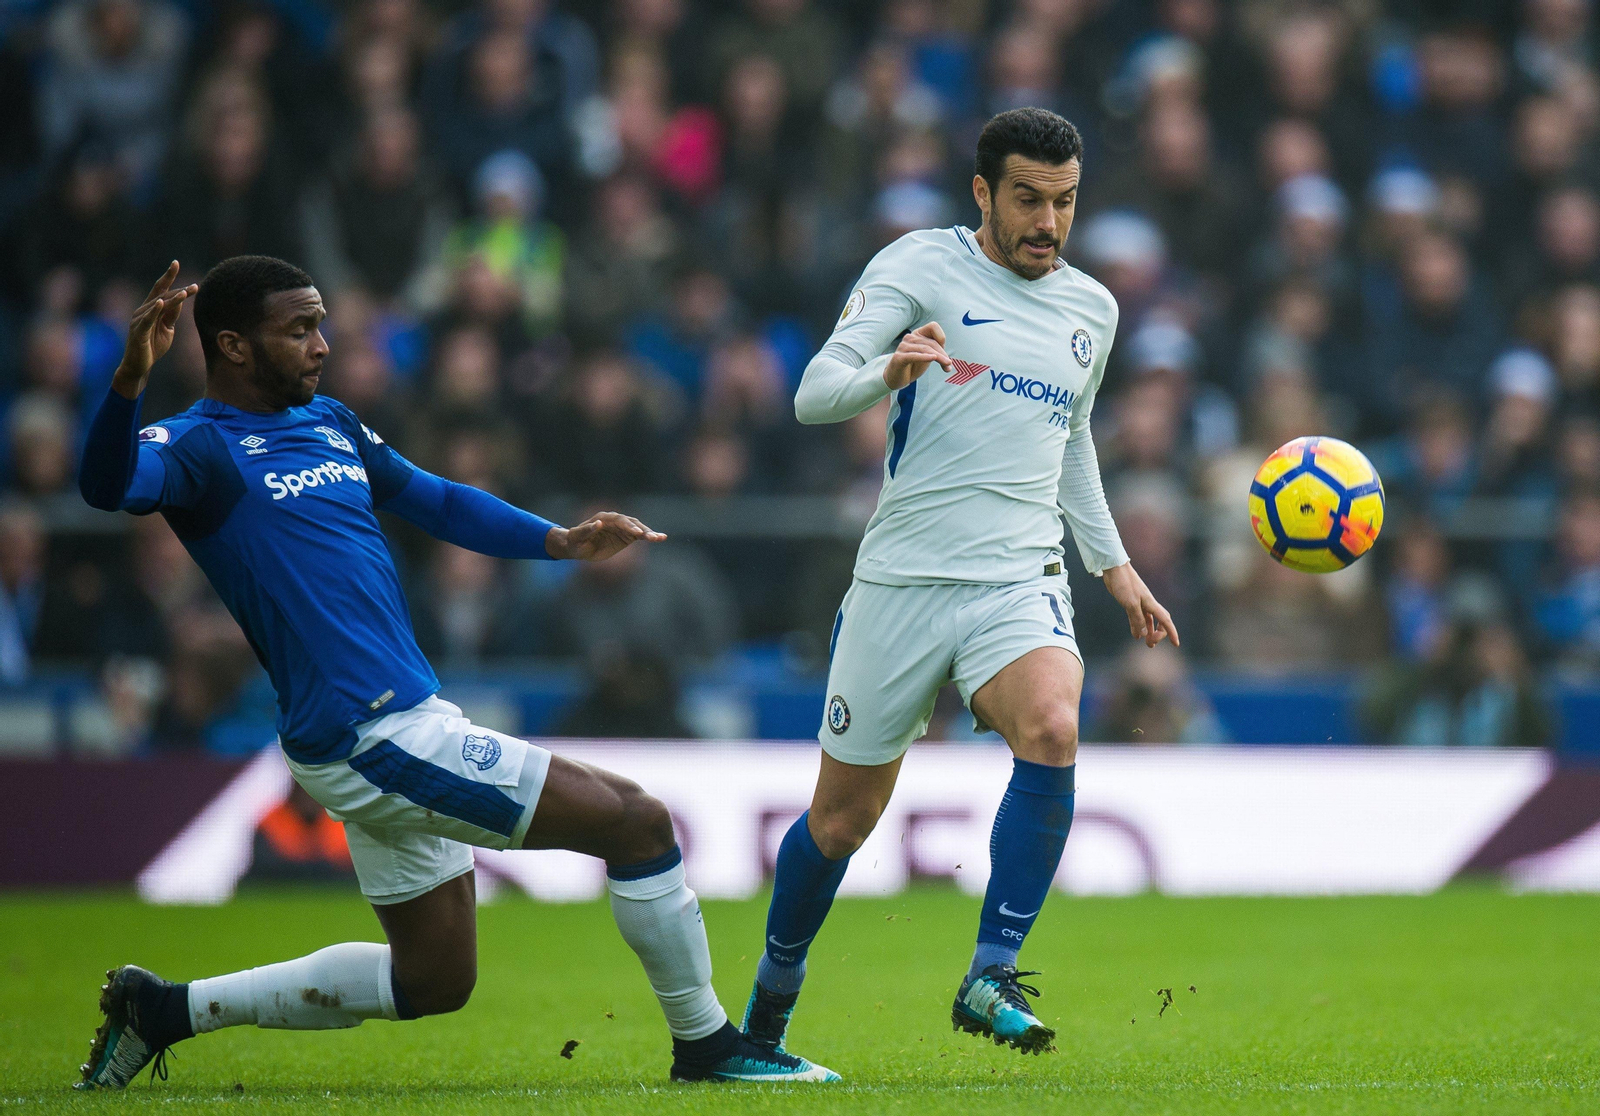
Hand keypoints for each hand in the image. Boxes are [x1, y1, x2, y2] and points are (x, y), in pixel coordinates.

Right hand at [113, 262, 197, 398]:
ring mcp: (139, 320)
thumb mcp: (167, 329)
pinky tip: (160, 302)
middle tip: (194, 286)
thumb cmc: (152, 346)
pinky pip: (147, 319)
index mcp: (151, 308)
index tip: (176, 262)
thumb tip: (181, 301)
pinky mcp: (138, 331)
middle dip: (178, 290)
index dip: (168, 276)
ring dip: (172, 299)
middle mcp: (143, 310)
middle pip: (161, 295)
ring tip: (185, 293)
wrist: (139, 366)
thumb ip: (172, 315)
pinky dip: (154, 310)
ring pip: (157, 306)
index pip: (160, 289)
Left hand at [545, 512, 666, 560]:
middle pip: (631, 523)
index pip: (618, 520)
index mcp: (603, 518)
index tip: (635, 532)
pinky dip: (649, 537)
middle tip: (651, 536)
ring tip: (660, 538)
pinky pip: (640, 536)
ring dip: (649, 533)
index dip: (627, 525)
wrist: (578, 547)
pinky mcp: (627, 536)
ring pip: (638, 528)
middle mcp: (615, 521)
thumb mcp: (577, 537)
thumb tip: (599, 523)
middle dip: (641, 529)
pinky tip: (660, 538)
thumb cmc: (576, 541)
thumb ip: (587, 530)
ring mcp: (622, 528)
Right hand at [883, 321, 953, 389]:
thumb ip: (937, 354)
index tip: (943, 350)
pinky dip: (924, 357)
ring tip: (946, 367)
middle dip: (942, 353)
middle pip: (931, 342)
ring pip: (925, 349)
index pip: (933, 326)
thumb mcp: (927, 357)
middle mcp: (909, 337)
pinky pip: (914, 355)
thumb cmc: (912, 365)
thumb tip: (949, 362)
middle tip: (949, 364)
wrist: (896, 377)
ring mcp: (903, 347)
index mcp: (917, 334)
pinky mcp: (899, 357)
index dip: (941, 336)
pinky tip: (933, 358)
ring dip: (938, 358)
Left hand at [1101, 562, 1180, 648]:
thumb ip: (1138, 619)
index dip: (1172, 633)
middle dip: (1159, 634)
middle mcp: (1148, 604)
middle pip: (1160, 621)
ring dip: (1149, 632)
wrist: (1114, 569)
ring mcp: (1139, 603)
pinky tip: (1136, 635)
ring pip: (1149, 621)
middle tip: (1150, 645)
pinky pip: (1137, 618)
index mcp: (1151, 604)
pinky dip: (1138, 627)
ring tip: (1147, 643)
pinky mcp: (1130, 602)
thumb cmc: (1124, 584)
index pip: (1165, 621)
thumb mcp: (1130, 603)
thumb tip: (1144, 634)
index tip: (1176, 644)